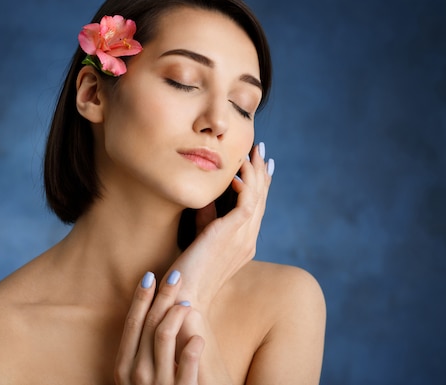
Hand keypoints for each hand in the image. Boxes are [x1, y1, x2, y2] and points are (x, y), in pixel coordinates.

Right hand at [115, 271, 204, 384]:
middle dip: (163, 296)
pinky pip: (188, 359)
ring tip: (187, 303)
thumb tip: (149, 320)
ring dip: (176, 313)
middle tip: (176, 276)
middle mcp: (136, 374)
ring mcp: (158, 384)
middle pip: (150, 324)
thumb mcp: (135, 380)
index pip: (132, 323)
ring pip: (164, 335)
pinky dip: (193, 343)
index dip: (141, 297)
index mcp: (122, 368)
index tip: (150, 276)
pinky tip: (198, 337)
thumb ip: (138, 356)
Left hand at [171, 142, 273, 309]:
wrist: (184, 296)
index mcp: (243, 243)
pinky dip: (245, 184)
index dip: (259, 184)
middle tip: (260, 150)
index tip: (259, 163)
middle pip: (261, 199)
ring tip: (253, 152)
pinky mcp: (233, 235)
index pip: (256, 207)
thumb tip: (208, 195)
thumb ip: (207, 217)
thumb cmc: (188, 270)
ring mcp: (243, 238)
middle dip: (261, 172)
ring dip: (256, 172)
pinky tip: (237, 172)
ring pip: (257, 198)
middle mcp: (248, 240)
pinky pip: (247, 203)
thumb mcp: (200, 237)